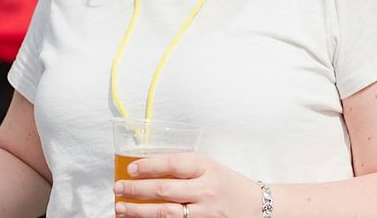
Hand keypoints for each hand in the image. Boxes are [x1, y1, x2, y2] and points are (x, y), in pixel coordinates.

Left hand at [113, 152, 261, 217]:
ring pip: (167, 213)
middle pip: (165, 190)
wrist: (258, 207)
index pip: (174, 164)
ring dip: (140, 211)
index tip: (131, 169)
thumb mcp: (209, 168)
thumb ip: (182, 167)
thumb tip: (144, 168)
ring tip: (121, 208)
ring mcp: (206, 213)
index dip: (149, 166)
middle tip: (118, 187)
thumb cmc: (227, 184)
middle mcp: (206, 190)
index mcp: (207, 168)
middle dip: (137, 190)